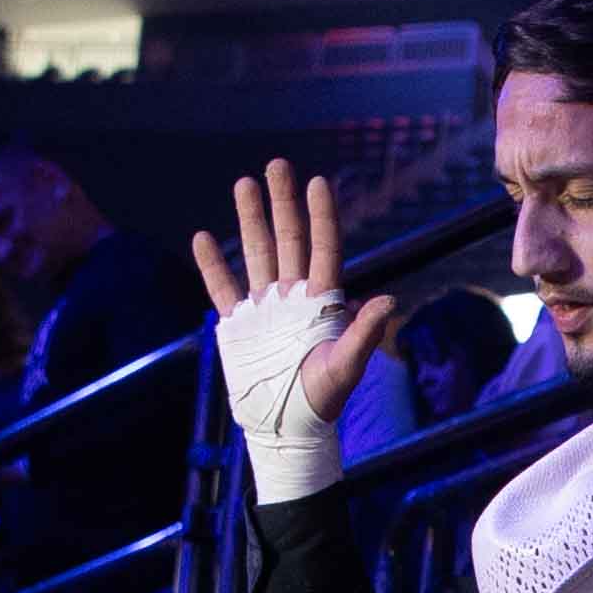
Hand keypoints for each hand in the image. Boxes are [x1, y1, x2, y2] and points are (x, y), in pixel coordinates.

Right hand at [194, 158, 396, 500]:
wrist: (285, 428)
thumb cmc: (321, 402)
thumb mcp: (344, 369)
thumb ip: (363, 335)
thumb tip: (389, 301)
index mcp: (321, 302)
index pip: (322, 248)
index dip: (321, 216)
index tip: (318, 182)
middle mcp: (292, 297)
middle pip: (288, 239)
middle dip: (282, 202)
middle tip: (277, 164)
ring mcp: (264, 308)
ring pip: (255, 253)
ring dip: (249, 218)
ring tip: (244, 183)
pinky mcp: (238, 325)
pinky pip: (222, 287)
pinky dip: (212, 264)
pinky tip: (203, 237)